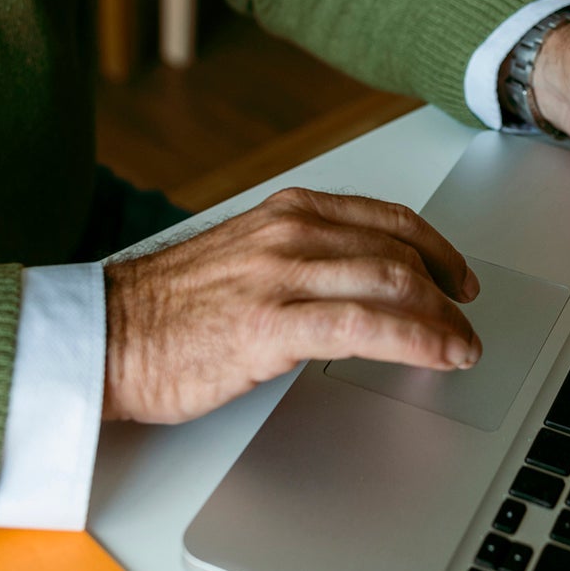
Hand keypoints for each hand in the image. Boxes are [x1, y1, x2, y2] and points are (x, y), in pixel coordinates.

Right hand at [102, 188, 481, 422]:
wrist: (103, 335)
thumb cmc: (165, 309)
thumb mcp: (242, 258)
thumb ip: (297, 259)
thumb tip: (354, 283)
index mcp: (286, 212)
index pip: (387, 218)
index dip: (436, 249)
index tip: (458, 276)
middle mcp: (290, 233)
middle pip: (400, 252)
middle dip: (448, 291)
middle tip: (467, 323)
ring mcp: (282, 277)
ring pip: (393, 283)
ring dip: (442, 320)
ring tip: (462, 348)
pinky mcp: (272, 326)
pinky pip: (366, 326)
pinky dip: (416, 341)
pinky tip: (438, 357)